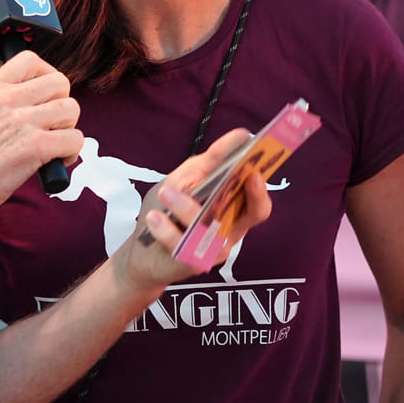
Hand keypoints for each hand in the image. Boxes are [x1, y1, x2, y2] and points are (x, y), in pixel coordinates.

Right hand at [0, 50, 82, 221]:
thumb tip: (28, 103)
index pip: (29, 59)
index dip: (46, 74)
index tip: (45, 92)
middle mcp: (7, 99)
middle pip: (59, 81)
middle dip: (62, 102)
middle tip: (53, 121)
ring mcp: (22, 121)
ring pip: (71, 108)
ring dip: (69, 127)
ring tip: (56, 141)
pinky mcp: (35, 146)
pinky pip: (74, 139)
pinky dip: (71, 151)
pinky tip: (57, 160)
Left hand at [115, 127, 273, 288]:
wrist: (142, 254)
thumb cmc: (167, 211)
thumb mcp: (182, 180)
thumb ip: (205, 165)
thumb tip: (236, 140)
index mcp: (234, 205)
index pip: (256, 191)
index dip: (261, 171)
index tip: (257, 149)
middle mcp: (231, 227)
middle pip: (257, 212)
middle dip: (255, 193)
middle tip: (247, 174)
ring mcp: (215, 247)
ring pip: (213, 226)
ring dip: (186, 207)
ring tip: (166, 192)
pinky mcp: (195, 262)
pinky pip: (184, 244)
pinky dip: (165, 229)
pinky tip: (154, 218)